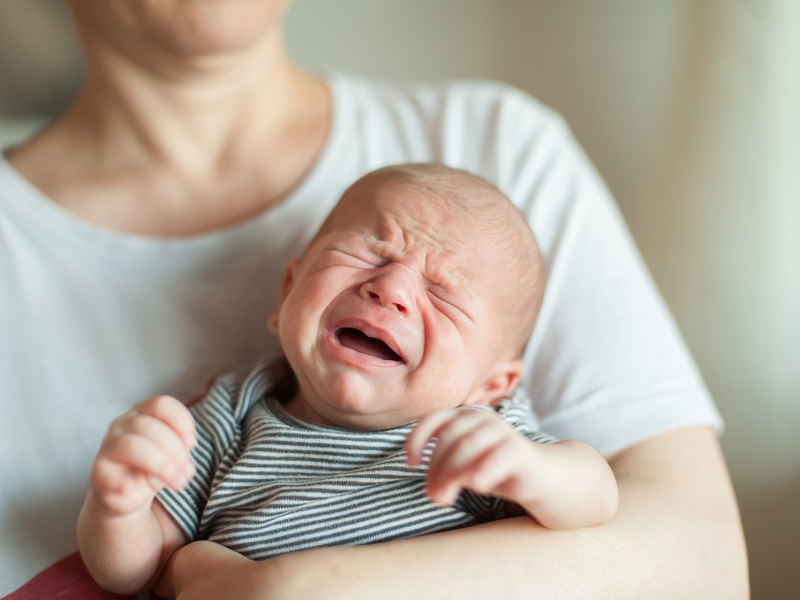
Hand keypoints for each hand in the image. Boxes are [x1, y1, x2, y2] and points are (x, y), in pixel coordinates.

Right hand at [89, 395, 196, 516]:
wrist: (124, 493)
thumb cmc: (152, 467)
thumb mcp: (171, 457)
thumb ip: (178, 453)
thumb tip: (181, 467)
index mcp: (142, 413)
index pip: (160, 404)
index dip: (181, 421)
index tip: (192, 442)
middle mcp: (122, 425)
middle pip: (148, 426)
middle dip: (174, 450)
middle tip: (187, 472)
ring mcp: (106, 447)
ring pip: (132, 446)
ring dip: (161, 465)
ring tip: (177, 482)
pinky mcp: (97, 473)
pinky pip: (107, 475)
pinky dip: (123, 484)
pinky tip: (133, 490)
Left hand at [406, 407, 539, 506]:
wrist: (538, 477)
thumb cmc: (492, 469)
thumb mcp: (462, 466)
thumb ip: (444, 469)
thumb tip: (432, 489)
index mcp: (463, 417)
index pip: (433, 419)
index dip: (417, 439)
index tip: (411, 464)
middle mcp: (481, 418)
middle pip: (449, 438)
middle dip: (435, 468)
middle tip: (432, 495)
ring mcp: (501, 431)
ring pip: (467, 446)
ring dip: (451, 474)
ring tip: (443, 499)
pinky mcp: (518, 449)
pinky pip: (498, 455)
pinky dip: (484, 469)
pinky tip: (477, 486)